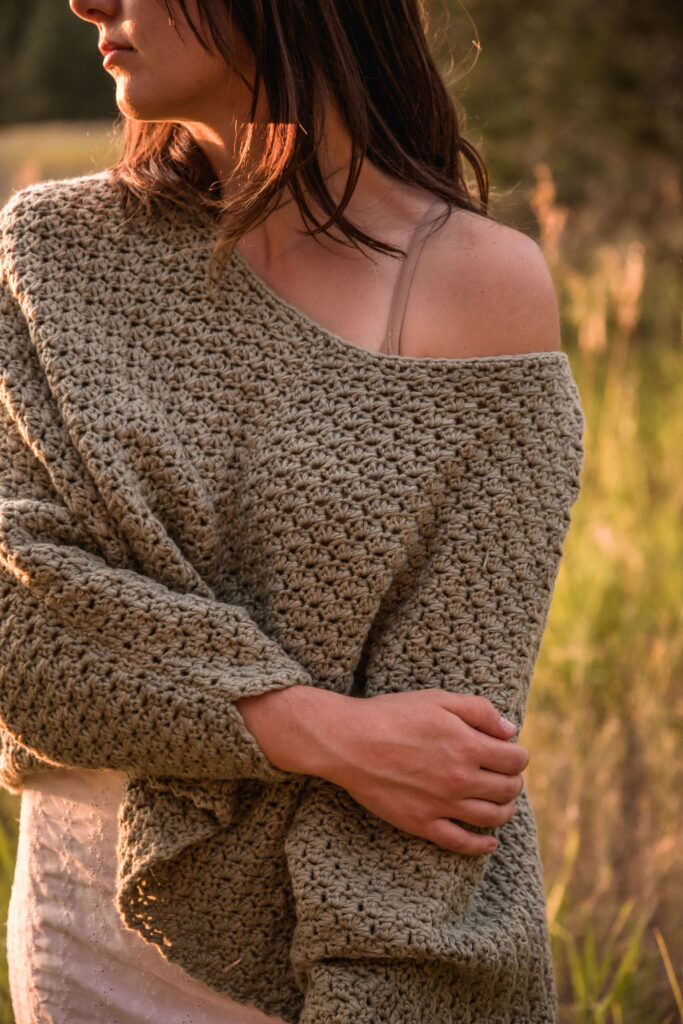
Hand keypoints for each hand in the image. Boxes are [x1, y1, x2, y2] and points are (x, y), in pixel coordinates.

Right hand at [319, 689, 528, 855]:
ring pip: (491, 817)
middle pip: (507, 789)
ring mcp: (442, 805)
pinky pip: (460, 843)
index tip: (510, 753)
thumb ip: (480, 711)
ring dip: (505, 810)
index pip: (514, 759)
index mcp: (468, 746)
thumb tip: (510, 731)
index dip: (518, 755)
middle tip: (506, 775)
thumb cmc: (393, 714)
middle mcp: (461, 780)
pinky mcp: (422, 823)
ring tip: (502, 803)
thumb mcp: (439, 700)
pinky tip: (488, 842)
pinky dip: (481, 846)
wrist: (349, 741)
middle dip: (513, 781)